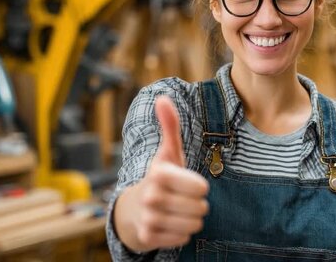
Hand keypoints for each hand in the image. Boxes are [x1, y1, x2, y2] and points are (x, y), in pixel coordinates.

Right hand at [115, 96, 209, 251]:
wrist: (134, 208)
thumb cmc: (161, 176)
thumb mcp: (168, 151)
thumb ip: (170, 126)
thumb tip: (163, 98)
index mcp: (160, 173)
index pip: (201, 187)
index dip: (200, 186)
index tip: (188, 182)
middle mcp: (152, 196)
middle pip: (200, 207)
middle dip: (197, 204)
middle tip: (183, 198)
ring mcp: (149, 218)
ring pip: (194, 224)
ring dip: (191, 219)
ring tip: (178, 210)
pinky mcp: (148, 237)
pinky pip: (183, 238)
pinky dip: (182, 233)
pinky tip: (171, 223)